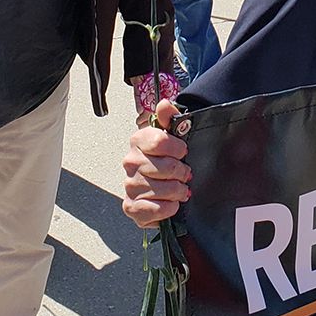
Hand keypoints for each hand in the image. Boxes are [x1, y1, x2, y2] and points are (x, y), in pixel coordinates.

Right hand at [122, 98, 190, 226]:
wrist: (164, 184)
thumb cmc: (169, 158)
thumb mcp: (174, 135)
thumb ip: (170, 117)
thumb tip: (164, 104)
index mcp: (138, 140)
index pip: (160, 141)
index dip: (177, 148)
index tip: (183, 152)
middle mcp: (130, 162)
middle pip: (165, 168)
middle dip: (181, 173)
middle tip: (185, 174)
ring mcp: (129, 185)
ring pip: (162, 190)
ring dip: (177, 192)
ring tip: (180, 190)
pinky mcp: (131, 207)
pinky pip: (151, 210)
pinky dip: (166, 209)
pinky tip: (171, 205)